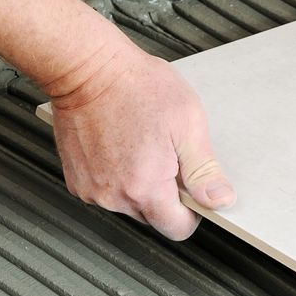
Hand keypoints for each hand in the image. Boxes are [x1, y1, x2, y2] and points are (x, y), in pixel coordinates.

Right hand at [44, 38, 232, 240]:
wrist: (86, 67)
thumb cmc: (135, 87)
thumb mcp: (187, 123)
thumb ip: (204, 170)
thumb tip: (219, 201)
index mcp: (145, 188)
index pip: (177, 229)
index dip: (191, 211)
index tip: (190, 187)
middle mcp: (114, 197)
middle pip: (152, 216)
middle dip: (164, 193)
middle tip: (164, 153)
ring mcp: (91, 190)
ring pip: (128, 204)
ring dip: (139, 184)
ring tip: (139, 144)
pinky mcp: (76, 179)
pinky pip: (106, 190)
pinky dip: (116, 175)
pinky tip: (119, 145)